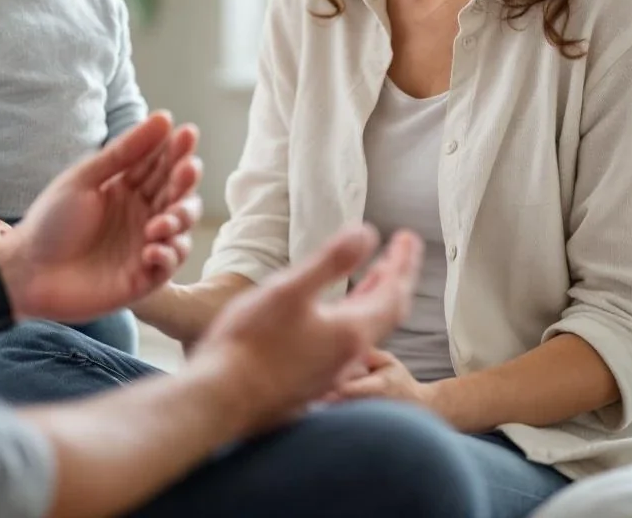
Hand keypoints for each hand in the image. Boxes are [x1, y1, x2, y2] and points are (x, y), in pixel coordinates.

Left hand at [0, 112, 201, 323]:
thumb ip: (124, 152)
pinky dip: (168, 254)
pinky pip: (169, 263)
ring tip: (161, 222)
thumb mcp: (84, 180)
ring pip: (180, 226)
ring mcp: (143, 245)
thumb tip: (164, 118)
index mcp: (126, 187)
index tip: (188, 132)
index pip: (159, 163)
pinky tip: (152, 249)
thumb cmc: (51, 222)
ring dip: (180, 218)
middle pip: (177, 192)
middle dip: (186, 182)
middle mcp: (140, 213)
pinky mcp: (142, 277)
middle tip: (187, 170)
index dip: (176, 148)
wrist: (26, 271)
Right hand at [189, 225, 422, 435]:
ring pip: (368, 326)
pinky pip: (350, 338)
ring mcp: (332, 369)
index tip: (409, 236)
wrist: (222, 398)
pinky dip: (356, 312)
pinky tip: (339, 308)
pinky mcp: (314, 377)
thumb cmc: (250, 343)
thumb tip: (367, 233)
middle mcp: (350, 354)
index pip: (393, 291)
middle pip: (388, 310)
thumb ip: (330, 261)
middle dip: (397, 276)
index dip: (403, 262)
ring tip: (380, 272)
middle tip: (402, 249)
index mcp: (351, 331)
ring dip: (377, 294)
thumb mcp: (289, 290)